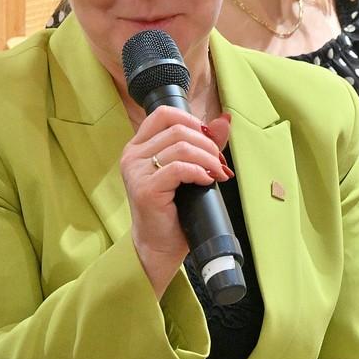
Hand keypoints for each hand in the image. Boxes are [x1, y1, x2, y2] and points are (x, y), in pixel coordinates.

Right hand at [120, 106, 231, 297]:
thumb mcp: (188, 170)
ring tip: (219, 174)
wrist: (159, 245)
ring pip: (181, 147)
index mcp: (138, 146)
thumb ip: (203, 144)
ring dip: (208, 159)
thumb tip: (225, 120)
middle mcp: (132, 156)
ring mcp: (136, 172)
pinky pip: (179, 169)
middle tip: (220, 163)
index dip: (192, 120)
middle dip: (207, 144)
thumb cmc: (173, 209)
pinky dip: (200, 172)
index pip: (164, 114)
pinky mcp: (145, 189)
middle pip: (178, 129)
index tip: (210, 138)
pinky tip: (208, 181)